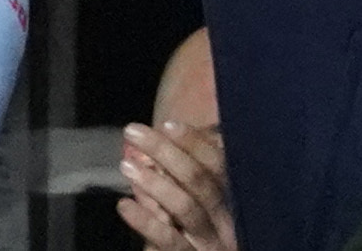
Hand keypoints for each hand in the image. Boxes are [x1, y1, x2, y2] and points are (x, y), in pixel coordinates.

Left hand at [117, 122, 235, 250]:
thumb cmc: (207, 236)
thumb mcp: (208, 204)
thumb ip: (193, 174)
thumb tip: (167, 136)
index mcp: (237, 199)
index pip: (220, 164)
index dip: (194, 142)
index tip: (167, 123)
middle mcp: (229, 221)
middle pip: (201, 182)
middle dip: (167, 153)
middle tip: (134, 132)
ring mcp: (211, 244)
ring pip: (187, 209)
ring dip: (155, 183)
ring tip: (126, 164)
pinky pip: (170, 242)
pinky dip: (146, 222)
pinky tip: (124, 205)